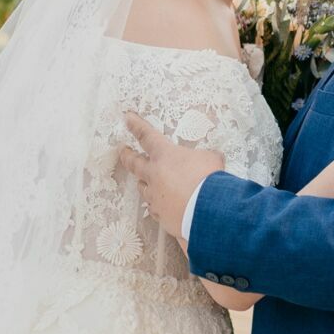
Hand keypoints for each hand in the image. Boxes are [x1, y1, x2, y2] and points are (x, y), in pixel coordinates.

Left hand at [117, 113, 226, 239]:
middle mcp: (154, 175)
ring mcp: (154, 196)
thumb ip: (205, 157)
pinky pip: (155, 208)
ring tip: (146, 182)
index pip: (147, 136)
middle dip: (127, 155)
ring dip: (145, 184)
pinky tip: (164, 206)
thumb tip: (211, 159)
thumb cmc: (208, 179)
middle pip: (134, 163)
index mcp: (165, 155)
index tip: (126, 118)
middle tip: (122, 151)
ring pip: (143, 188)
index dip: (136, 125)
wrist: (208, 211)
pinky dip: (159, 205)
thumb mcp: (211, 159)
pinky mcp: (160, 215)